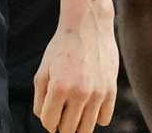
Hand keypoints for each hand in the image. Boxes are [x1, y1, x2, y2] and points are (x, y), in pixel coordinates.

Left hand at [32, 9, 117, 132]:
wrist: (88, 29)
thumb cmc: (61, 49)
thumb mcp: (43, 70)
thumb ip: (40, 97)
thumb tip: (45, 119)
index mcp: (59, 88)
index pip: (49, 122)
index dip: (47, 122)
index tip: (48, 117)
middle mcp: (80, 93)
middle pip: (68, 129)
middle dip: (61, 125)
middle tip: (60, 113)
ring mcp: (98, 94)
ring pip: (87, 128)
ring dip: (77, 124)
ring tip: (72, 112)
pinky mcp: (111, 92)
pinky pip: (104, 119)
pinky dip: (95, 117)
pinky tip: (88, 106)